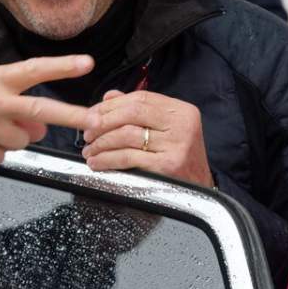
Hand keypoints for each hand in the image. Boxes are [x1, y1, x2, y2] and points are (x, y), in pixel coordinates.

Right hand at [0, 55, 92, 165]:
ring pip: (23, 140)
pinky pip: (2, 156)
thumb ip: (11, 99)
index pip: (33, 70)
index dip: (62, 66)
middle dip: (73, 116)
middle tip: (96, 119)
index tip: (87, 64)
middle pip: (41, 110)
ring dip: (14, 138)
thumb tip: (39, 124)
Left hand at [82, 90, 213, 186]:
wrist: (200, 190)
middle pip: (132, 113)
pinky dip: (108, 159)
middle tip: (87, 132)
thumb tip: (109, 97)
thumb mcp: (167, 129)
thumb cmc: (180, 158)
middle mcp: (182, 125)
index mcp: (181, 111)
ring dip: (101, 143)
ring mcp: (176, 145)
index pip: (141, 98)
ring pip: (127, 135)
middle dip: (103, 122)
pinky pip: (129, 157)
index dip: (111, 105)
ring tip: (89, 150)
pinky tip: (98, 162)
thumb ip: (140, 111)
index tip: (92, 114)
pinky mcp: (168, 165)